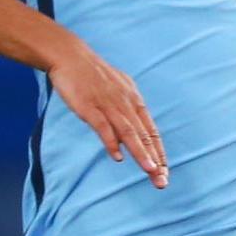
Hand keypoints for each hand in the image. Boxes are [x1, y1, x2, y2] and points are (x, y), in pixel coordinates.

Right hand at [44, 42, 167, 188]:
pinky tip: (118, 156)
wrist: (71, 55)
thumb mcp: (117, 89)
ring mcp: (108, 105)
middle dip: (154, 160)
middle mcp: (125, 103)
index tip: (164, 171)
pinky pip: (103, 126)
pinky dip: (112, 142)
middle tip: (162, 180)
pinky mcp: (90, 106)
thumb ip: (126, 110)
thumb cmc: (93, 74)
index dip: (158, 152)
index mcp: (134, 100)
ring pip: (129, 133)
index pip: (151, 131)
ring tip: (150, 171)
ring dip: (141, 153)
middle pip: (144, 135)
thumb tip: (129, 132)